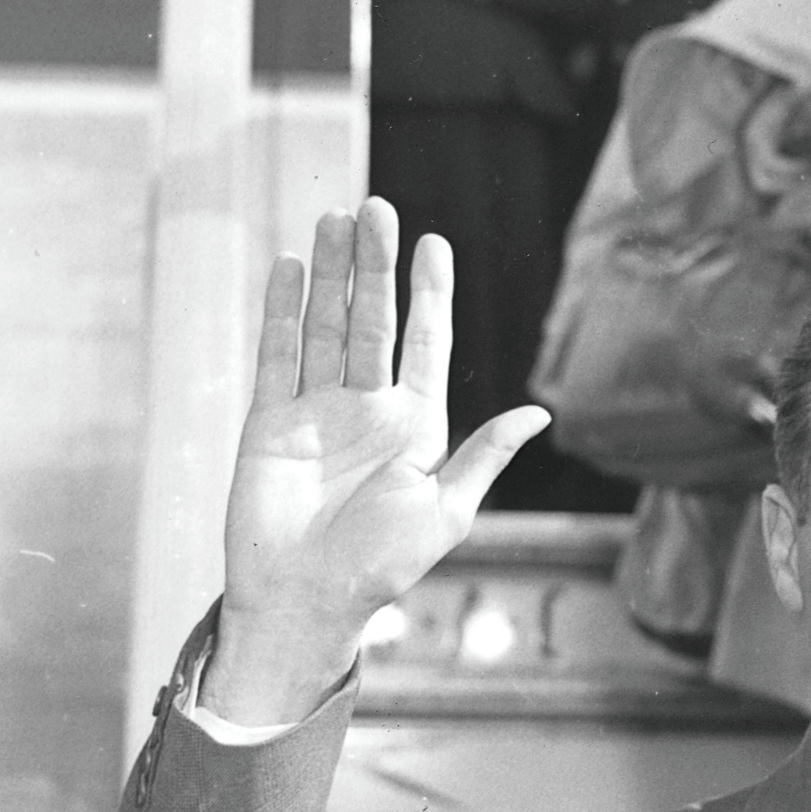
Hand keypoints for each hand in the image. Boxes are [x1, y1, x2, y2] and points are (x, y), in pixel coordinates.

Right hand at [201, 199, 547, 725]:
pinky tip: (290, 267)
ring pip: (327, 325)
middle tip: (378, 207)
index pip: (425, 341)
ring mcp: (317, 409)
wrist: (305, 604)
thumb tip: (541, 414)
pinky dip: (283, 310)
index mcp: (416, 424)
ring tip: (336, 217)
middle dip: (377, 264)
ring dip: (332, 273)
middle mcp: (368, 406)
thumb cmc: (381, 568)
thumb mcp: (446, 511)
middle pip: (375, 319)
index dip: (430, 293)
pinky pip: (278, 354)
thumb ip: (484, 455)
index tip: (435, 242)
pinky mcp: (269, 420)